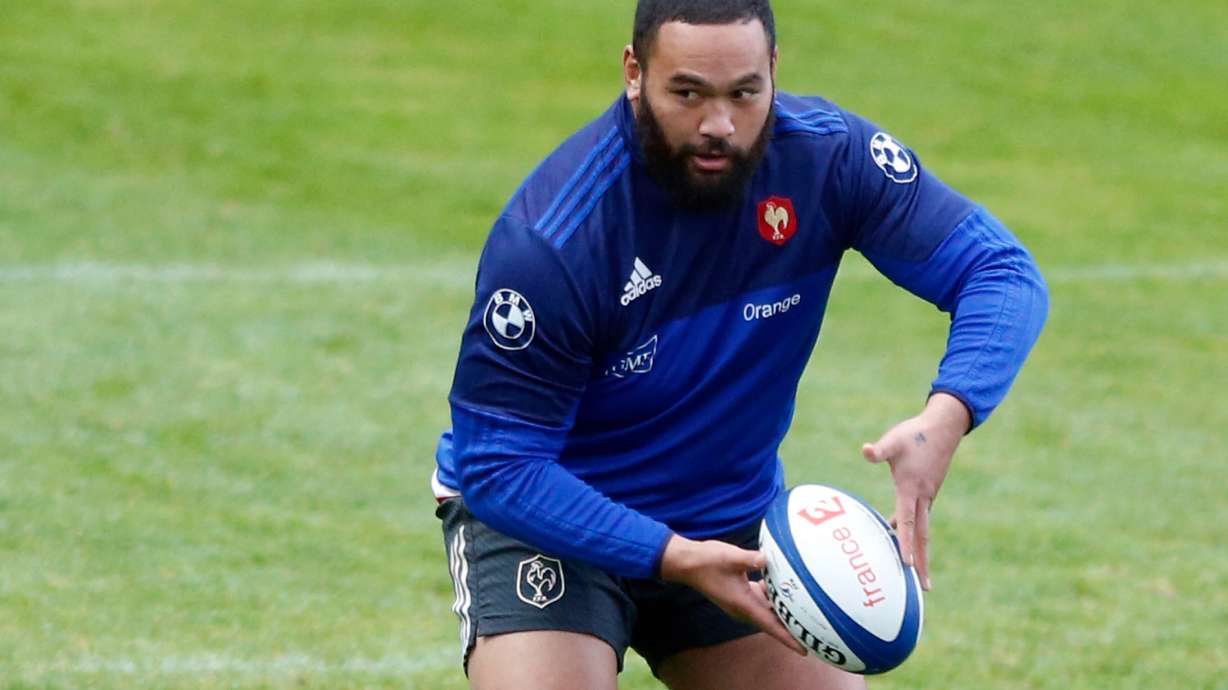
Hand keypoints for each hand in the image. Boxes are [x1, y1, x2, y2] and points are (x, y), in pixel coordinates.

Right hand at [659, 535, 806, 655]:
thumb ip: (750, 559)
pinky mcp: (740, 593)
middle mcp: (743, 607)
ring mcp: (741, 601)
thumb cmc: (707, 561)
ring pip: (768, 611)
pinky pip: (762, 600)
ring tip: (805, 609)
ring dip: (783, 611)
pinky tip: (784, 585)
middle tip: (814, 629)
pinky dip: (774, 597)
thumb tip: (768, 558)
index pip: (769, 626)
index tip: (804, 650)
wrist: (687, 562)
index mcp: (743, 604)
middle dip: (792, 627)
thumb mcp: (730, 557)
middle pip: (772, 622)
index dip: (787, 638)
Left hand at [861, 393, 969, 591]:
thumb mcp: (894, 440)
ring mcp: (928, 495)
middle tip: (924, 588)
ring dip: (920, 550)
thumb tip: (865, 450)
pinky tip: (899, 532)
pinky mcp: (928, 491)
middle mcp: (923, 497)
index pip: (908, 522)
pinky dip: (914, 531)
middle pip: (922, 536)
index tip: (907, 566)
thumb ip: (879, 450)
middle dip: (922, 563)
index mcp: (913, 489)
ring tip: (915, 572)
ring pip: (923, 528)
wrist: (943, 426)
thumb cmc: (915, 434)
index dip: (906, 543)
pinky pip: (920, 517)